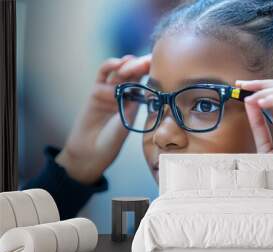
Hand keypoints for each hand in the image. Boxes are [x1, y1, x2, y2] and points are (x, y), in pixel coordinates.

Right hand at [56, 54, 151, 183]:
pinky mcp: (96, 90)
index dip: (152, 74)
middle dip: (142, 66)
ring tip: (134, 62)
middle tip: (150, 59)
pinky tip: (118, 63)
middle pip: (134, 74)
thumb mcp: (126, 124)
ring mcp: (110, 92)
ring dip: (128, 64)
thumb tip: (142, 92)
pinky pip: (103, 74)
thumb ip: (131, 107)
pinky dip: (110, 66)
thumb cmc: (111, 143)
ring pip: (120, 71)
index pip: (146, 83)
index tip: (163, 66)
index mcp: (136, 104)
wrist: (89, 152)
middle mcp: (124, 96)